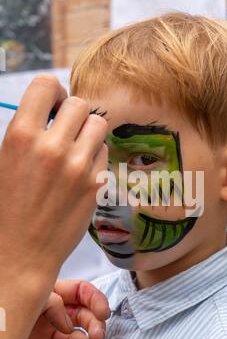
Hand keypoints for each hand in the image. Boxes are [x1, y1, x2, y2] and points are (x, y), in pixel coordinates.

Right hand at [0, 74, 107, 288]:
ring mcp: (79, 167)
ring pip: (98, 125)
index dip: (52, 91)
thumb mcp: (4, 160)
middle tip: (64, 130)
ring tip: (75, 147)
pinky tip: (81, 170)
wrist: (21, 254)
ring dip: (87, 131)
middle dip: (71, 113)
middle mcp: (53, 147)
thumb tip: (47, 111)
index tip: (52, 105)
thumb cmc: (6, 208)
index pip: (46, 84)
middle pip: (79, 104)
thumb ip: (26, 132)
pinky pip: (104, 152)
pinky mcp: (96, 185)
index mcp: (21, 136)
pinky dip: (95, 155)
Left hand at [15, 280, 109, 338]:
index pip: (79, 291)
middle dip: (94, 325)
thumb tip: (68, 322)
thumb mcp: (30, 298)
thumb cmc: (3, 312)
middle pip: (81, 316)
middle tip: (97, 336)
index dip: (95, 299)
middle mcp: (47, 314)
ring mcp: (42, 336)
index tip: (104, 312)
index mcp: (47, 294)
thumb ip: (52, 303)